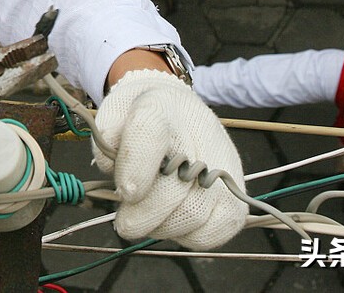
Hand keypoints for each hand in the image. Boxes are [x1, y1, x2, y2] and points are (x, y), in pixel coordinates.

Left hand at [93, 70, 245, 248]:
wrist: (179, 109)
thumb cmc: (140, 117)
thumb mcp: (116, 113)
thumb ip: (108, 134)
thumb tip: (110, 166)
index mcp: (159, 106)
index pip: (149, 132)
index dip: (137, 166)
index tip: (127, 193)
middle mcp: (198, 133)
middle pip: (175, 187)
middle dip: (144, 213)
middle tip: (126, 221)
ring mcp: (222, 164)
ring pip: (193, 214)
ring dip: (162, 226)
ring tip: (150, 215)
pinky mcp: (235, 193)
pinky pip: (215, 231)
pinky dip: (189, 237)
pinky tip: (175, 222)